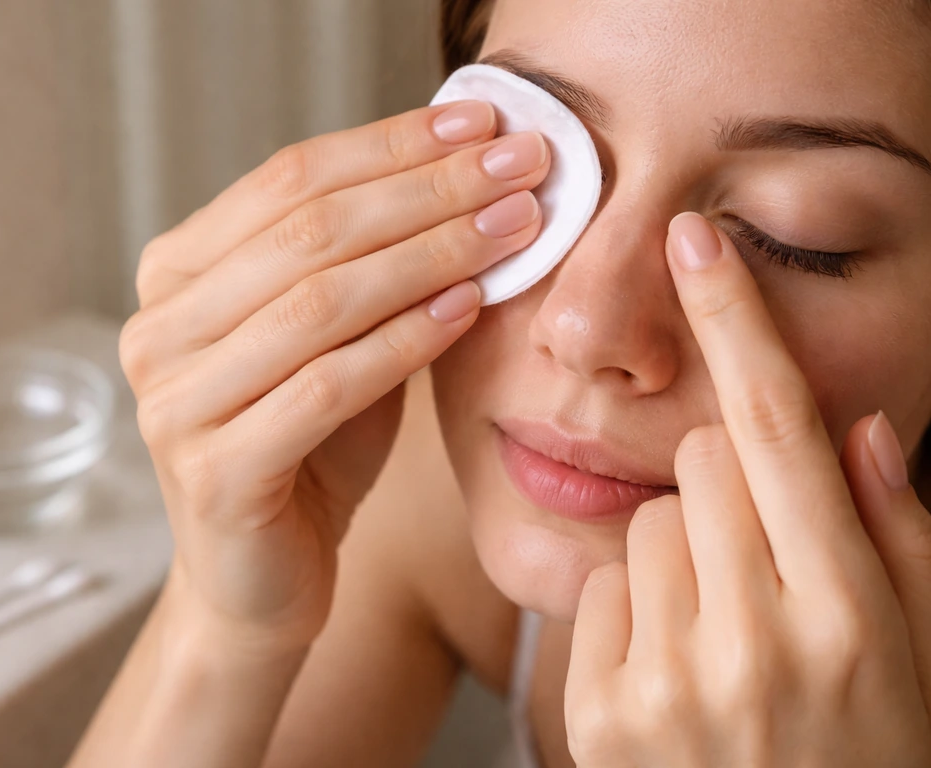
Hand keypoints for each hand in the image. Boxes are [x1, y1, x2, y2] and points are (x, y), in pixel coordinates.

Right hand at [119, 101, 549, 648]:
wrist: (262, 579)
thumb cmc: (309, 451)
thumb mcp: (340, 341)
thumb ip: (377, 270)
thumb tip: (474, 181)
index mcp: (176, 275)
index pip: (290, 180)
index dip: (390, 145)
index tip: (481, 126)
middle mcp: (159, 328)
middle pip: (306, 232)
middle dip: (427, 191)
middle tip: (520, 168)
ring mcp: (174, 401)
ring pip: (317, 301)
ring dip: (430, 255)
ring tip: (513, 229)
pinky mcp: (213, 472)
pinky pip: (325, 386)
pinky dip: (403, 341)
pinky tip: (465, 308)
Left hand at [564, 212, 930, 766]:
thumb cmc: (872, 754)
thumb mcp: (923, 651)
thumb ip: (902, 534)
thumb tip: (860, 426)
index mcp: (846, 613)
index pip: (777, 430)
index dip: (736, 321)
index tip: (694, 239)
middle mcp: (754, 640)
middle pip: (703, 460)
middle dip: (730, 483)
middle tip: (760, 554)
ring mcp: (667, 678)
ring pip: (649, 521)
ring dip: (684, 548)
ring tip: (721, 625)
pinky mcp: (600, 708)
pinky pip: (603, 587)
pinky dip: (635, 607)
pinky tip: (673, 663)